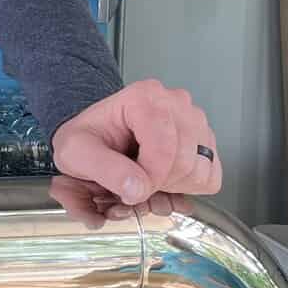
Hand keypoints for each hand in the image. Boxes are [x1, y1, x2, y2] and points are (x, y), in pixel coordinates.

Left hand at [51, 79, 219, 221]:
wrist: (95, 137)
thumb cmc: (88, 140)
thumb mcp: (76, 153)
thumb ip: (104, 169)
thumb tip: (138, 187)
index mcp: (144, 97)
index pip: (164, 150)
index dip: (148, 180)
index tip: (128, 189)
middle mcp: (174, 102)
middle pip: (186, 163)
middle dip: (158, 184)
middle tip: (134, 182)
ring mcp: (194, 119)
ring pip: (201, 171)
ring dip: (173, 186)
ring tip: (147, 176)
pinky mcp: (204, 139)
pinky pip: (212, 176)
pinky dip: (189, 186)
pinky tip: (164, 177)